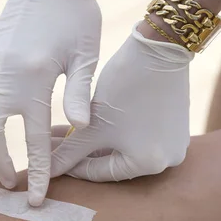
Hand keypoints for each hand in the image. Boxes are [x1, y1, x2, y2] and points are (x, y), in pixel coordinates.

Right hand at [0, 0, 101, 205]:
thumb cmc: (75, 16)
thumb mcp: (85, 54)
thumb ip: (79, 93)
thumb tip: (79, 129)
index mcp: (33, 79)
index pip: (33, 139)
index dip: (36, 172)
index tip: (34, 199)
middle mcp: (4, 77)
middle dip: (0, 164)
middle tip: (13, 183)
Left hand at [51, 25, 193, 181]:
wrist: (159, 47)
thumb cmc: (125, 87)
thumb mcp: (92, 125)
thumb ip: (68, 153)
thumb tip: (47, 172)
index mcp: (149, 165)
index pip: (100, 173)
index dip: (71, 167)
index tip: (50, 161)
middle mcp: (166, 161)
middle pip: (112, 162)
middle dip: (81, 152)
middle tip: (54, 146)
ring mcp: (173, 143)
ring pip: (123, 148)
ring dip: (95, 142)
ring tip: (65, 134)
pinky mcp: (173, 126)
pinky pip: (138, 136)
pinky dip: (115, 133)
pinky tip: (91, 124)